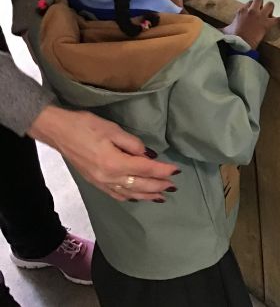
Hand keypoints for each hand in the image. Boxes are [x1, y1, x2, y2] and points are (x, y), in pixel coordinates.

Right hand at [28, 106, 178, 201]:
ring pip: (129, 193)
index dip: (162, 171)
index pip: (145, 169)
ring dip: (147, 195)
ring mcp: (101, 182)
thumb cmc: (86, 126)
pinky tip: (137, 197)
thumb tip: (148, 156)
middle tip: (174, 186)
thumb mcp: (113, 129)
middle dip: (158, 185)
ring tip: (162, 196)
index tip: (176, 171)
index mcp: (115, 163)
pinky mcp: (95, 182)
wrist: (58, 132)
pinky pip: (116, 195)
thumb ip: (133, 144)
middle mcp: (109, 178)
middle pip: (140, 185)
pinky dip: (130, 197)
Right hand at [222, 0, 279, 48]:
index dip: (251, 7)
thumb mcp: (224, 30)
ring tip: (270, 13)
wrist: (240, 43)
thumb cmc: (232, 37)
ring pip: (270, 4)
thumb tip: (209, 30)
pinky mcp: (267, 24)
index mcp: (241, 11)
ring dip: (271, 8)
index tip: (251, 12)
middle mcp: (251, 10)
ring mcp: (260, 16)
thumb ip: (219, 28)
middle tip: (261, 10)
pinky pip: (277, 19)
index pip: (248, 3)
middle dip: (261, 3)